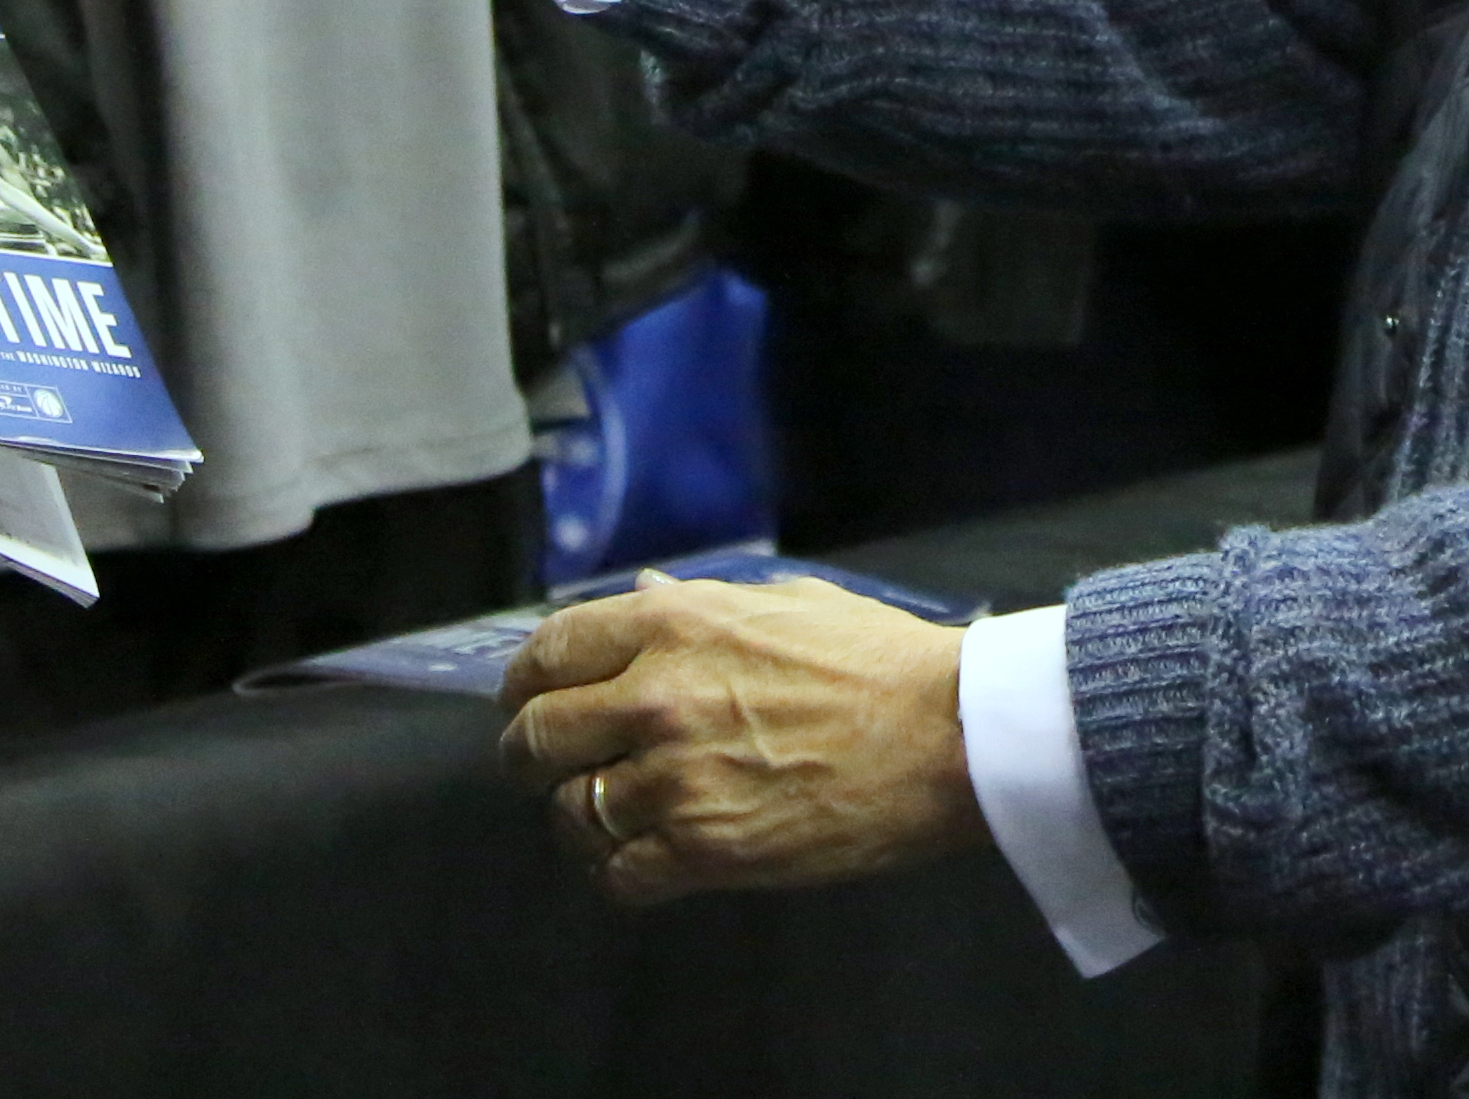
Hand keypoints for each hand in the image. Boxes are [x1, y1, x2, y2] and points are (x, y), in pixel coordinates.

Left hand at [500, 573, 983, 905]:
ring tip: (606, 821)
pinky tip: (642, 863)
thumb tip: (640, 592)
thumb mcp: (781, 602)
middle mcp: (654, 697)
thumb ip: (696, 602)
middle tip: (547, 770)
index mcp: (670, 624)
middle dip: (530, 756)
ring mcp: (674, 779)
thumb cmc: (875, 660)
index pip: (548, 652)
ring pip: (571, 813)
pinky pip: (618, 875)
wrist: (945, 736)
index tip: (528, 702)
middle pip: (537, 737)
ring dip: (580, 820)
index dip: (524, 683)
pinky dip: (619, 873)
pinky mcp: (703, 850)